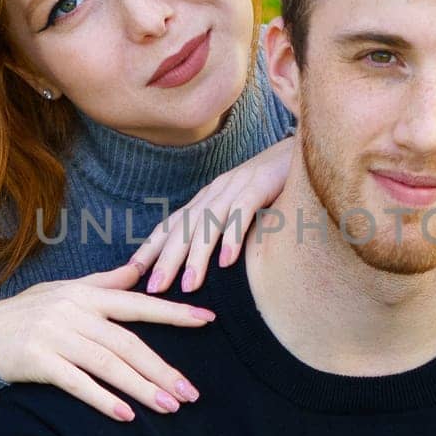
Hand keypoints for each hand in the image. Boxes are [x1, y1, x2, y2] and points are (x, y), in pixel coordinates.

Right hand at [0, 263, 214, 421]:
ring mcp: (56, 337)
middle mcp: (74, 313)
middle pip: (128, 343)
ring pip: (108, 365)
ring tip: (169, 407)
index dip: (173, 312)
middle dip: (162, 369)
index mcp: (86, 294)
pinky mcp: (39, 362)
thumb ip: (105, 282)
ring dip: (141, 388)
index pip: (138, 303)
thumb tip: (139, 271)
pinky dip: (103, 399)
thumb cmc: (27, 313)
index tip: (207, 320)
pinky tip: (126, 415)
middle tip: (190, 393)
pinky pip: (77, 383)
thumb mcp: (64, 289)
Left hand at [128, 136, 293, 293]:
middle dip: (167, 259)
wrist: (305, 146)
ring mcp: (238, 186)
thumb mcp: (244, 206)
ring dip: (197, 255)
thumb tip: (211, 262)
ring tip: (189, 285)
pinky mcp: (262, 184)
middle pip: (184, 227)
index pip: (172, 224)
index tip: (131, 274)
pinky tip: (227, 261)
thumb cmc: (275, 183)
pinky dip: (233, 236)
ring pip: (210, 223)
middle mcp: (216, 191)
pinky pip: (243, 212)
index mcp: (208, 198)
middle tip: (154, 288)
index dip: (151, 248)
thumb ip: (226, 228)